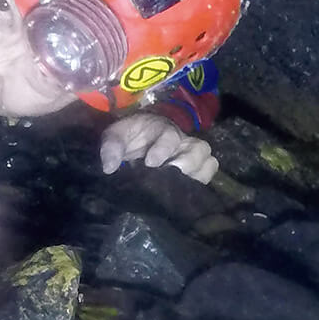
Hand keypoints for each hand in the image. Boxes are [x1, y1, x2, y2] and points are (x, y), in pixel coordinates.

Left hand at [99, 111, 218, 182]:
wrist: (136, 142)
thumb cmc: (128, 137)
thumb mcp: (114, 136)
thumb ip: (110, 147)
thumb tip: (109, 168)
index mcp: (161, 128)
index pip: (170, 136)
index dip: (163, 149)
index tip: (150, 163)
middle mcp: (181, 140)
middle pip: (199, 148)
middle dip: (186, 163)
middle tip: (170, 174)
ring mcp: (191, 154)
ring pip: (209, 160)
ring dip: (197, 173)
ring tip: (181, 185)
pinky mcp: (195, 167)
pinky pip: (209, 173)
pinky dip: (202, 181)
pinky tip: (187, 191)